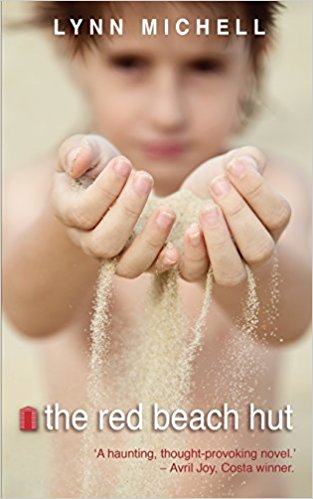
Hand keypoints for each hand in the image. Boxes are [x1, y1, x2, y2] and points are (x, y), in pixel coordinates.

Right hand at [53, 134, 178, 276]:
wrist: (119, 184)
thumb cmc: (99, 165)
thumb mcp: (87, 149)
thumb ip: (78, 150)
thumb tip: (78, 160)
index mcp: (68, 213)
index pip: (82, 212)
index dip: (104, 190)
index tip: (124, 163)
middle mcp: (87, 241)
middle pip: (103, 243)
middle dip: (127, 211)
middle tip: (145, 178)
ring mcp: (114, 255)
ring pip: (126, 265)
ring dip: (150, 240)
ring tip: (167, 211)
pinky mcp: (139, 259)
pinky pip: (149, 270)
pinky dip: (163, 262)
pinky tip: (176, 248)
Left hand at [179, 146, 290, 284]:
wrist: (181, 209)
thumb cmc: (214, 188)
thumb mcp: (231, 167)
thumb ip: (247, 159)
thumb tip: (247, 162)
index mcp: (268, 225)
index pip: (277, 214)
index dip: (258, 190)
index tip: (233, 166)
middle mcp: (251, 253)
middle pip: (259, 247)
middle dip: (238, 213)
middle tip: (217, 185)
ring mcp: (223, 268)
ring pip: (232, 271)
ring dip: (219, 240)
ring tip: (206, 209)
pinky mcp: (193, 273)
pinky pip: (196, 273)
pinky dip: (193, 252)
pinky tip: (189, 228)